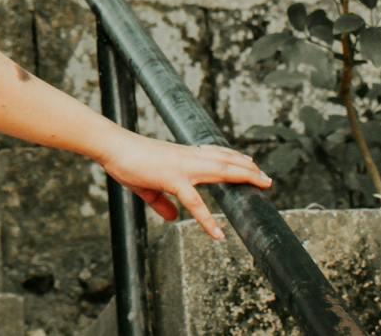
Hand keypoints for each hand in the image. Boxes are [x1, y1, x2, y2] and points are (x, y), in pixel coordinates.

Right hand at [96, 132, 272, 239]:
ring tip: (262, 185)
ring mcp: (182, 166)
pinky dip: (207, 219)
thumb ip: (161, 202)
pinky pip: (194, 202)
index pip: (213, 154)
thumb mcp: (146, 185)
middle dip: (248, 169)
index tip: (249, 161)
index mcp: (181, 156)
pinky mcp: (172, 178)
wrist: (112, 146)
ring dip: (243, 177)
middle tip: (268, 178)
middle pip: (225, 160)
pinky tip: (216, 234)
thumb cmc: (126, 160)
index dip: (233, 158)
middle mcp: (187, 158)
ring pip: (221, 171)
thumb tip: (172, 218)